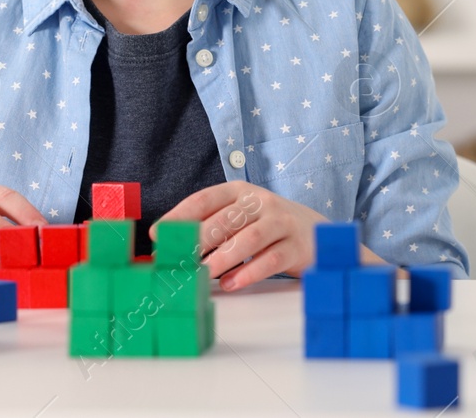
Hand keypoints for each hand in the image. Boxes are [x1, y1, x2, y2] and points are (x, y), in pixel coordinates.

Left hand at [151, 181, 333, 291]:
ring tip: (202, 274)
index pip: (204, 199)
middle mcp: (260, 202)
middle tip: (178, 260)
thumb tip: (170, 245)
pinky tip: (231, 284)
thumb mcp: (241, 217)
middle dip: (198, 240)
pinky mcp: (296, 246)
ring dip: (223, 258)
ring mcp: (281, 222)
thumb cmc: (268, 226)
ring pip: (249, 239)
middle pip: (225, 219)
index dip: (179, 216)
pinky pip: (271, 259)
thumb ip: (212, 226)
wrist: (317, 233)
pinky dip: (249, 273)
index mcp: (240, 192)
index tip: (158, 235)